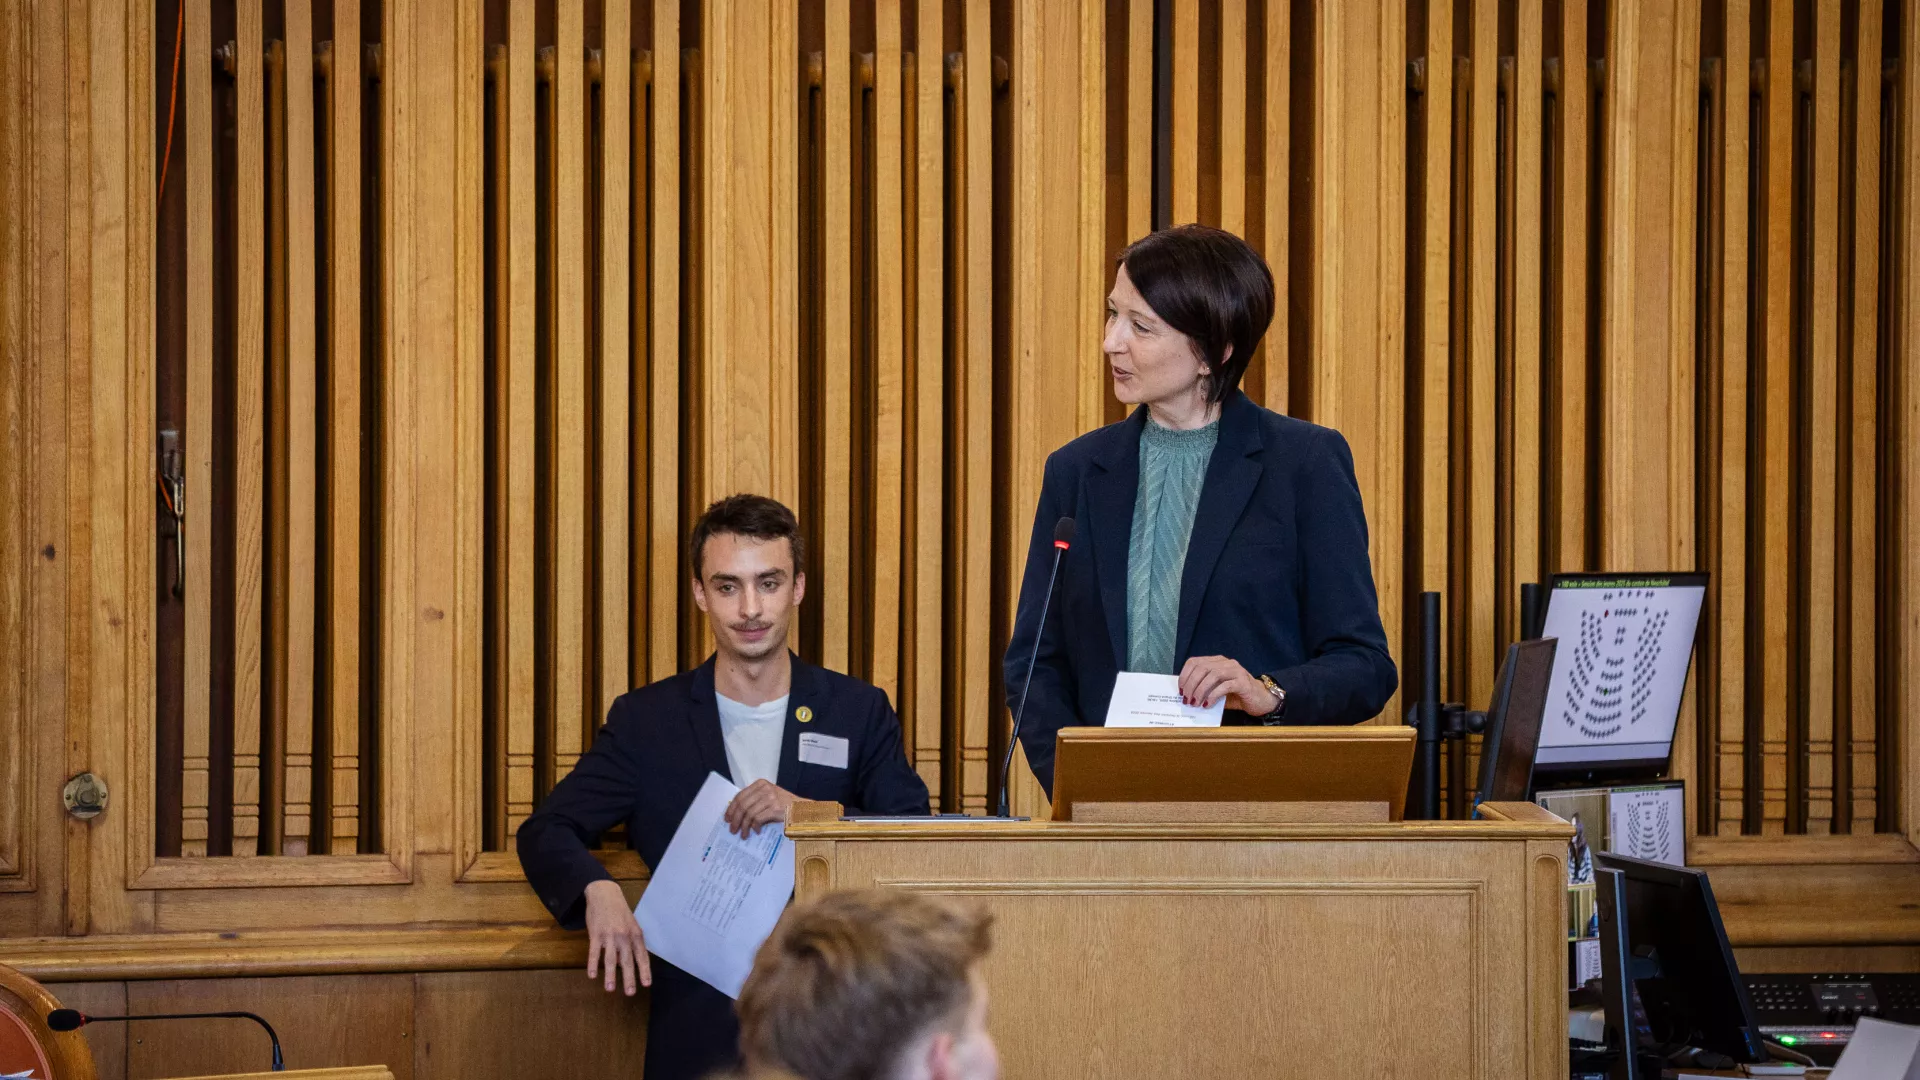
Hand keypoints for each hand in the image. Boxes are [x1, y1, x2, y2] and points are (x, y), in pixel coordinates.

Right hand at [583, 878, 650, 994]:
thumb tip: (632, 961)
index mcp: (635, 934)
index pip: (641, 956)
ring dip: (610, 975)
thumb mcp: (632, 924)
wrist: (604, 894)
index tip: (646, 984)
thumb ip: (633, 942)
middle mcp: (624, 936)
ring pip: (610, 959)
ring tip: (610, 989)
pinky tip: (592, 975)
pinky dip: (593, 964)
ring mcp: (609, 935)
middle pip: (627, 960)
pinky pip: (594, 952)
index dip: (644, 971)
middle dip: (629, 978)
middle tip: (630, 993)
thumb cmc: (620, 912)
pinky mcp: (596, 934)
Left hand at [724, 779, 799, 835]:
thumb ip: (754, 800)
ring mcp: (770, 798)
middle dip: (736, 819)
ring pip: (749, 813)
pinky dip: (755, 827)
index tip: (727, 819)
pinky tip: (756, 831)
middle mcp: (764, 788)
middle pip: (743, 805)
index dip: (731, 808)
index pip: (740, 796)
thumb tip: (736, 815)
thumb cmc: (784, 804)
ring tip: (743, 834)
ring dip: (744, 826)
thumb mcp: (768, 796)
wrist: (802, 809)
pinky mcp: (775, 808)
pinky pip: (758, 819)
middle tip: (732, 830)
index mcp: (760, 784)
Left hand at [1177, 655, 1279, 714]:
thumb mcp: (1216, 690)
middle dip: (1191, 684)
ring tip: (1195, 703)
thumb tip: (1185, 695)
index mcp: (1217, 661)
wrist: (1260, 700)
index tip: (1180, 690)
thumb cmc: (1236, 696)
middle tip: (1186, 699)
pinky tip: (1208, 704)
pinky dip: (1213, 695)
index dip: (1184, 675)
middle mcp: (1226, 663)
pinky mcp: (1243, 682)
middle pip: (1202, 668)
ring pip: (1213, 675)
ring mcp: (1236, 671)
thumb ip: (1204, 688)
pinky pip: (1225, 686)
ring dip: (1200, 690)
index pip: (1195, 661)